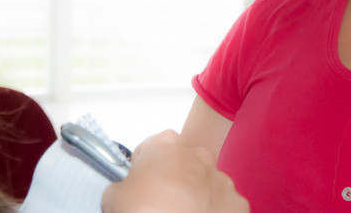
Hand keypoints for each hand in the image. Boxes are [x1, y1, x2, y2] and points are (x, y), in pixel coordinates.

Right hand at [100, 130, 248, 212]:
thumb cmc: (149, 211)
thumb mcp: (114, 196)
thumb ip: (119, 186)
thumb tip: (120, 192)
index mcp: (167, 144)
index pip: (150, 149)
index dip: (142, 168)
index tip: (138, 183)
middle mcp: (198, 155)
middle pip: (181, 164)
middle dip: (171, 180)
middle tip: (158, 203)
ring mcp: (221, 178)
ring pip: (203, 184)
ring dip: (193, 195)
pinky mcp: (236, 201)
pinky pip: (221, 204)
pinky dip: (212, 212)